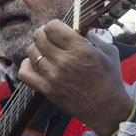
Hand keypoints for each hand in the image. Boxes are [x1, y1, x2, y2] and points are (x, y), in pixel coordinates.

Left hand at [18, 22, 134, 135]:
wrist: (107, 109)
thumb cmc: (110, 80)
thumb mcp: (109, 52)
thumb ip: (93, 37)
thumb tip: (78, 29)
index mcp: (80, 49)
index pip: (52, 26)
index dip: (54, 25)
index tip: (59, 30)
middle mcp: (64, 61)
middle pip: (38, 37)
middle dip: (44, 34)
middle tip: (51, 39)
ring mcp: (53, 76)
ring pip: (31, 52)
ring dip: (37, 49)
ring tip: (46, 53)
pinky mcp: (47, 90)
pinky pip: (25, 73)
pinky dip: (26, 66)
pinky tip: (36, 65)